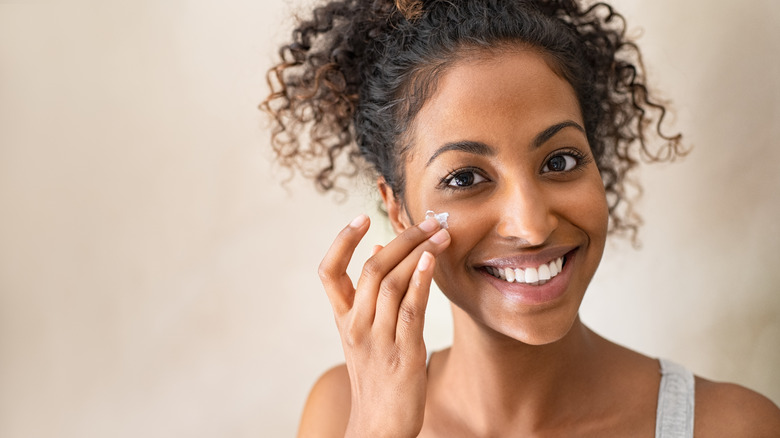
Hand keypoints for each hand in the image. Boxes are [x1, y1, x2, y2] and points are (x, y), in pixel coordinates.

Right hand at [318, 214, 450, 437]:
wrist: (378, 425)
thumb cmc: (376, 375)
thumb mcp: (364, 334)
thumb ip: (368, 295)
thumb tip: (378, 251)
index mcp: (344, 319)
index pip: (329, 272)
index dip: (342, 241)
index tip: (361, 218)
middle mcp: (356, 326)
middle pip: (372, 269)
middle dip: (402, 239)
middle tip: (429, 221)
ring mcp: (379, 340)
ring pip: (393, 284)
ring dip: (419, 253)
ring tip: (441, 234)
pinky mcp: (404, 354)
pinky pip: (411, 310)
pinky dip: (420, 281)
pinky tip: (431, 261)